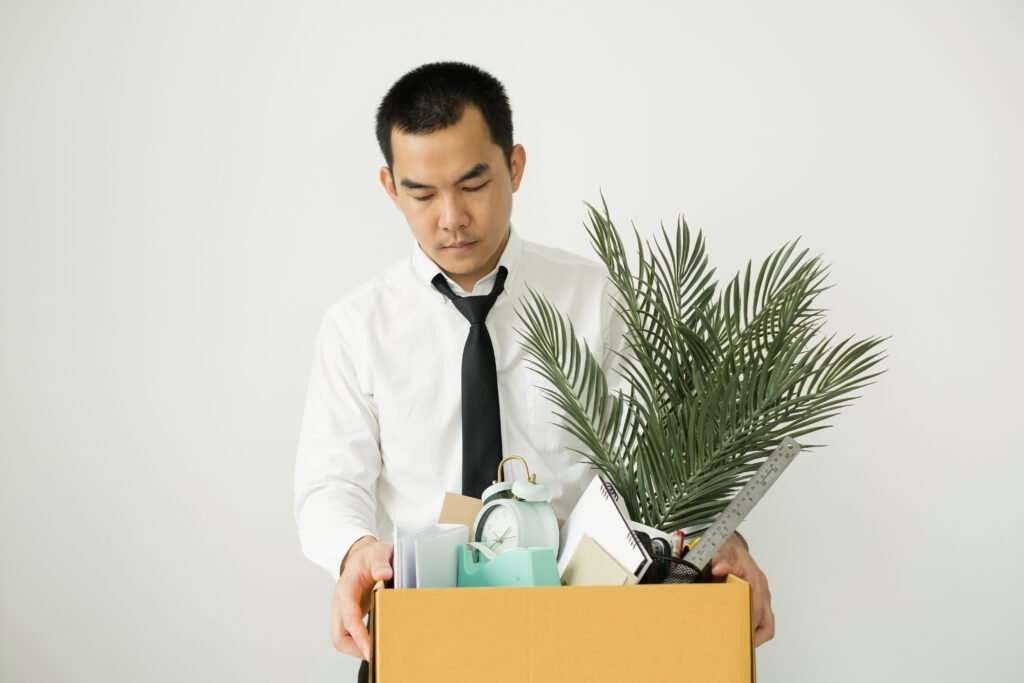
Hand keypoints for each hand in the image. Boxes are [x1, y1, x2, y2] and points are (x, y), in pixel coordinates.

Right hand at [331, 536, 393, 659]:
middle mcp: (340, 601)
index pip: (348, 615)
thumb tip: (384, 574)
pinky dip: (358, 643)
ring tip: (374, 653)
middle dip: (354, 648)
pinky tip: (373, 644)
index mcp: (346, 586)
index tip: (369, 648)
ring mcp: (342, 609)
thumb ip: (380, 562)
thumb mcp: (377, 552)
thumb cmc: (369, 555)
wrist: (360, 554)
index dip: (358, 633)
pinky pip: (347, 634)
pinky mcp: (348, 614)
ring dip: (355, 648)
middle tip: (374, 656)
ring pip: (340, 637)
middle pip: (338, 634)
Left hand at [710, 533, 773, 645]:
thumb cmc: (728, 549)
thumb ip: (720, 559)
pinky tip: (738, 633)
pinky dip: (753, 629)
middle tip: (737, 646)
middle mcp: (762, 590)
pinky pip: (762, 620)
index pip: (757, 609)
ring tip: (738, 645)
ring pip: (767, 624)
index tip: (738, 636)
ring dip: (755, 636)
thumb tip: (719, 569)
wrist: (730, 545)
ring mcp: (762, 596)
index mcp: (756, 580)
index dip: (749, 624)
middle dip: (753, 636)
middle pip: (766, 622)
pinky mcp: (757, 599)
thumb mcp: (721, 550)